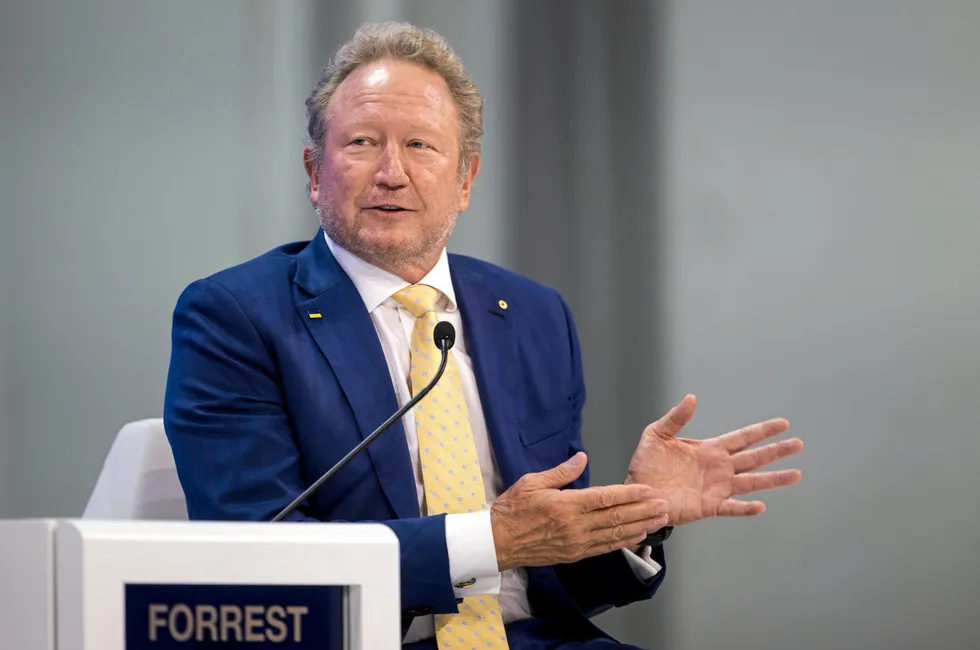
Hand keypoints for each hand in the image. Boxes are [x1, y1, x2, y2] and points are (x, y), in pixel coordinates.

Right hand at [491, 452, 669, 570]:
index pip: (606, 498)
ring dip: (640, 528)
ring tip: (659, 522)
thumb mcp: (532, 482)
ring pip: (614, 535)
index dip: (630, 494)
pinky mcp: (574, 554)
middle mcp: (576, 526)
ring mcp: (576, 543)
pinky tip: (637, 537)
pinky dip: (623, 542)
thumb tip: (582, 458)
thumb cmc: (512, 509)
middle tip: (664, 506)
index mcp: (567, 505)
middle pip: (616, 518)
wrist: (497, 541)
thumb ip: (561, 472)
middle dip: (643, 511)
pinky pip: (604, 548)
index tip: (648, 490)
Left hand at [626, 395, 802, 525]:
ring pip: (751, 482)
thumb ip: (676, 418)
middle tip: (798, 444)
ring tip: (796, 474)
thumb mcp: (657, 434)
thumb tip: (691, 398)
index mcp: (710, 450)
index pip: (742, 438)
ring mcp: (717, 488)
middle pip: (754, 458)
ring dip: (773, 478)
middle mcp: (719, 468)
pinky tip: (760, 506)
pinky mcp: (709, 506)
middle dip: (776, 451)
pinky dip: (745, 508)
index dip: (762, 431)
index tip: (783, 424)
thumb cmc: (646, 463)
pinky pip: (731, 507)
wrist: (637, 490)